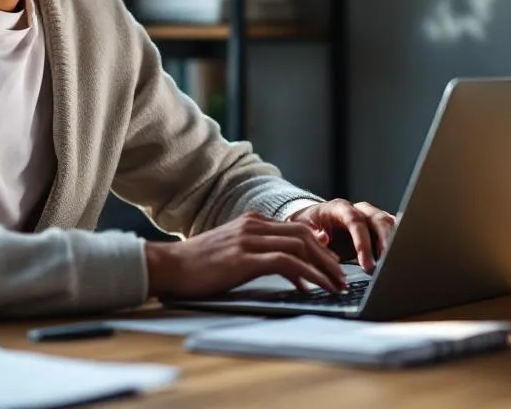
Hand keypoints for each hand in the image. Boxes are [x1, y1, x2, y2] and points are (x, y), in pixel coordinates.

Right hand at [144, 212, 346, 298]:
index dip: (319, 246)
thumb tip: (287, 269)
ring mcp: (249, 240)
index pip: (296, 228)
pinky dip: (306, 275)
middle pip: (304, 236)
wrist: (169, 266)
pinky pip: (287, 263)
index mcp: (251, 222)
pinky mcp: (245, 258)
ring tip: (336, 285)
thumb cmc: (197, 265)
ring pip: (300, 247)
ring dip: (323, 268)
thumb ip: (257, 252)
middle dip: (327, 257)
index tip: (331, 265)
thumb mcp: (231, 251)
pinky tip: (314, 288)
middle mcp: (253, 226)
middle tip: (341, 277)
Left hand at [287, 199, 395, 271]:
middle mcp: (359, 209)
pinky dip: (397, 245)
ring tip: (393, 265)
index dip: (362, 242)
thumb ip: (312, 233)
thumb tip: (322, 238)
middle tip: (386, 265)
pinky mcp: (378, 229)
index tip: (365, 263)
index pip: (355, 221)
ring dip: (394, 244)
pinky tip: (397, 261)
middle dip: (385, 242)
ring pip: (390, 225)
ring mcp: (371, 217)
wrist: (315, 221)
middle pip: (379, 219)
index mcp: (340, 208)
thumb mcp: (303, 227)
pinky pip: (394, 233)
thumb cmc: (310, 225)